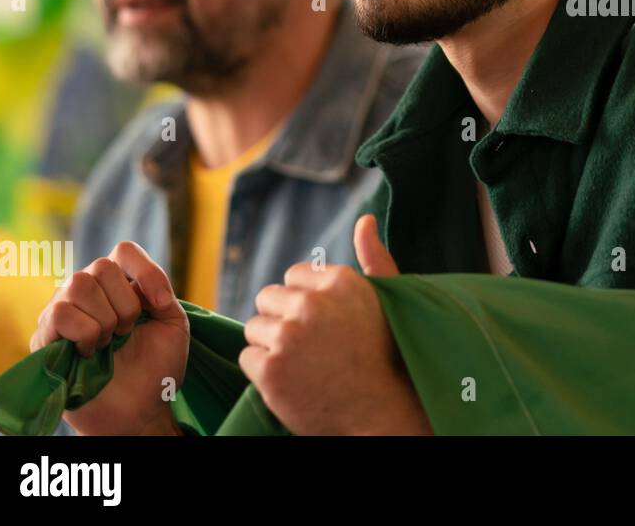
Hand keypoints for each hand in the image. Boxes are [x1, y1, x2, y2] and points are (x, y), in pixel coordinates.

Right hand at [31, 241, 186, 435]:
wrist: (139, 409)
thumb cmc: (156, 366)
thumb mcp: (173, 324)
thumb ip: (162, 294)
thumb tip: (144, 283)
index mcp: (119, 284)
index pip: (124, 251)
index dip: (145, 271)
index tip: (160, 303)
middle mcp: (88, 291)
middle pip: (101, 267)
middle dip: (126, 304)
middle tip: (127, 331)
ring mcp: (63, 311)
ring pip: (78, 284)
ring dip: (104, 319)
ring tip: (108, 343)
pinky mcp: (45, 336)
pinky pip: (59, 313)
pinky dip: (84, 333)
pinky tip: (89, 352)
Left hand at [240, 215, 431, 434]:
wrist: (381, 414)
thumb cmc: (387, 357)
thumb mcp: (385, 300)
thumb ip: (373, 257)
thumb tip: (364, 220)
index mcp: (340, 282)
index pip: (294, 277)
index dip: (304, 302)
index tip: (321, 324)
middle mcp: (312, 304)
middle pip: (269, 298)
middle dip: (283, 321)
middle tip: (309, 348)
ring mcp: (289, 337)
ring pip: (255, 328)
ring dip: (271, 347)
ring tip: (302, 365)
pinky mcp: (270, 370)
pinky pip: (248, 358)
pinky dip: (264, 373)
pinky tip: (292, 381)